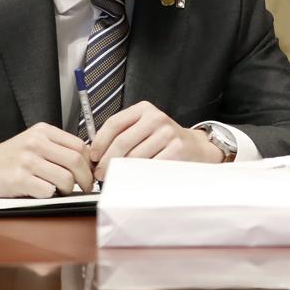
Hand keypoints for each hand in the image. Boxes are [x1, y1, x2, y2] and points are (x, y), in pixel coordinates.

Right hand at [0, 123, 93, 197]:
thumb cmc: (9, 158)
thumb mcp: (33, 143)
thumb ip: (57, 148)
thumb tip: (88, 163)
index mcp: (43, 131)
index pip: (79, 145)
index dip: (89, 162)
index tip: (91, 173)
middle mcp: (35, 143)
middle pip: (75, 161)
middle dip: (86, 178)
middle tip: (86, 187)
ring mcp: (26, 161)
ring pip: (65, 178)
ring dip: (69, 189)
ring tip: (64, 191)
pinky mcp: (18, 179)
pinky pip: (47, 191)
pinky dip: (51, 196)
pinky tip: (45, 193)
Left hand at [91, 101, 221, 179]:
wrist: (195, 148)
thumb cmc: (164, 141)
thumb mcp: (144, 128)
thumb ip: (122, 134)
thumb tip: (95, 153)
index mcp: (144, 109)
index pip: (114, 123)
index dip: (100, 142)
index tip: (94, 157)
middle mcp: (156, 118)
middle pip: (122, 142)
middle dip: (107, 161)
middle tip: (101, 174)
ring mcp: (168, 133)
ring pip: (134, 157)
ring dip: (121, 171)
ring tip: (117, 177)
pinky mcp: (176, 149)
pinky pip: (149, 167)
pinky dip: (138, 176)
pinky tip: (134, 179)